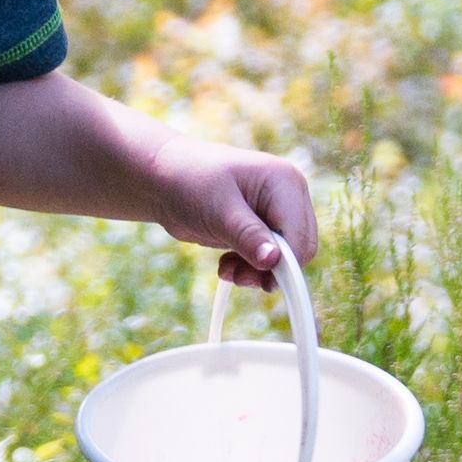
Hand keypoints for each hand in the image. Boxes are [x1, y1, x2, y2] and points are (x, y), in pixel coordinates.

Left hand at [176, 150, 321, 293]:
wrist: (162, 179)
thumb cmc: (189, 181)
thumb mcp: (219, 210)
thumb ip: (248, 236)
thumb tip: (274, 261)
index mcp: (284, 182)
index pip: (299, 234)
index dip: (285, 263)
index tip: (262, 282)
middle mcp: (287, 196)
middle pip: (298, 249)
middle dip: (270, 269)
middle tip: (238, 276)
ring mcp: (275, 212)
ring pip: (284, 258)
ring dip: (257, 271)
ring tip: (227, 269)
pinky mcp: (261, 228)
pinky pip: (268, 258)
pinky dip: (250, 268)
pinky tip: (226, 264)